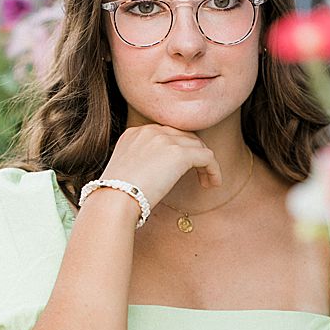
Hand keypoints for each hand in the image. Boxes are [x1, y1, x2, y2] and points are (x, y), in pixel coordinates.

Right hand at [98, 124, 222, 209]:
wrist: (115, 199)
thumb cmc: (116, 193)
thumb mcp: (124, 167)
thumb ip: (140, 159)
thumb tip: (158, 170)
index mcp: (135, 132)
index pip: (167, 134)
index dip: (178, 149)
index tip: (180, 168)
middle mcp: (151, 131)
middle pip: (184, 136)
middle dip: (194, 153)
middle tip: (198, 174)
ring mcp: (165, 140)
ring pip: (198, 145)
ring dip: (205, 163)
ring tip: (207, 181)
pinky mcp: (180, 153)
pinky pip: (207, 157)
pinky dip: (214, 170)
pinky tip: (212, 184)